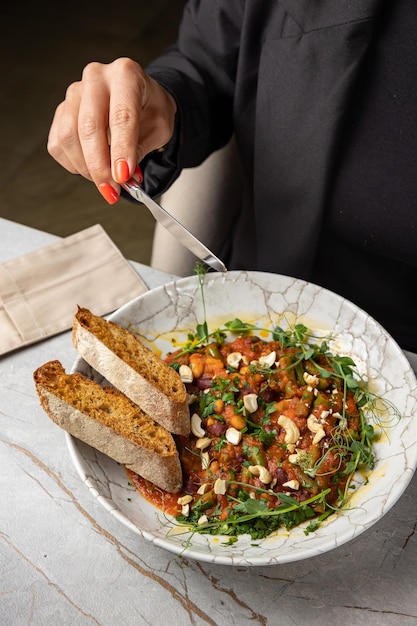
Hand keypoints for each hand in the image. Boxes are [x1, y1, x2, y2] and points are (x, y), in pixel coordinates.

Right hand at [47, 57, 176, 203]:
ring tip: (105, 181)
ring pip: (68, 137)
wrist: (140, 99)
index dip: (121, 150)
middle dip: (100, 165)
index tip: (122, 176)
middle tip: (112, 188)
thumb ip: (140, 149)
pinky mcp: (61, 110)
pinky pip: (58, 144)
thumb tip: (122, 175)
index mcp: (126, 75)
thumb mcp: (159, 128)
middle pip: (89, 127)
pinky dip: (73, 164)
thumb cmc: (150, 109)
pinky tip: (91, 168)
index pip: (121, 116)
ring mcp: (75, 93)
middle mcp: (96, 78)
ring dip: (86, 167)